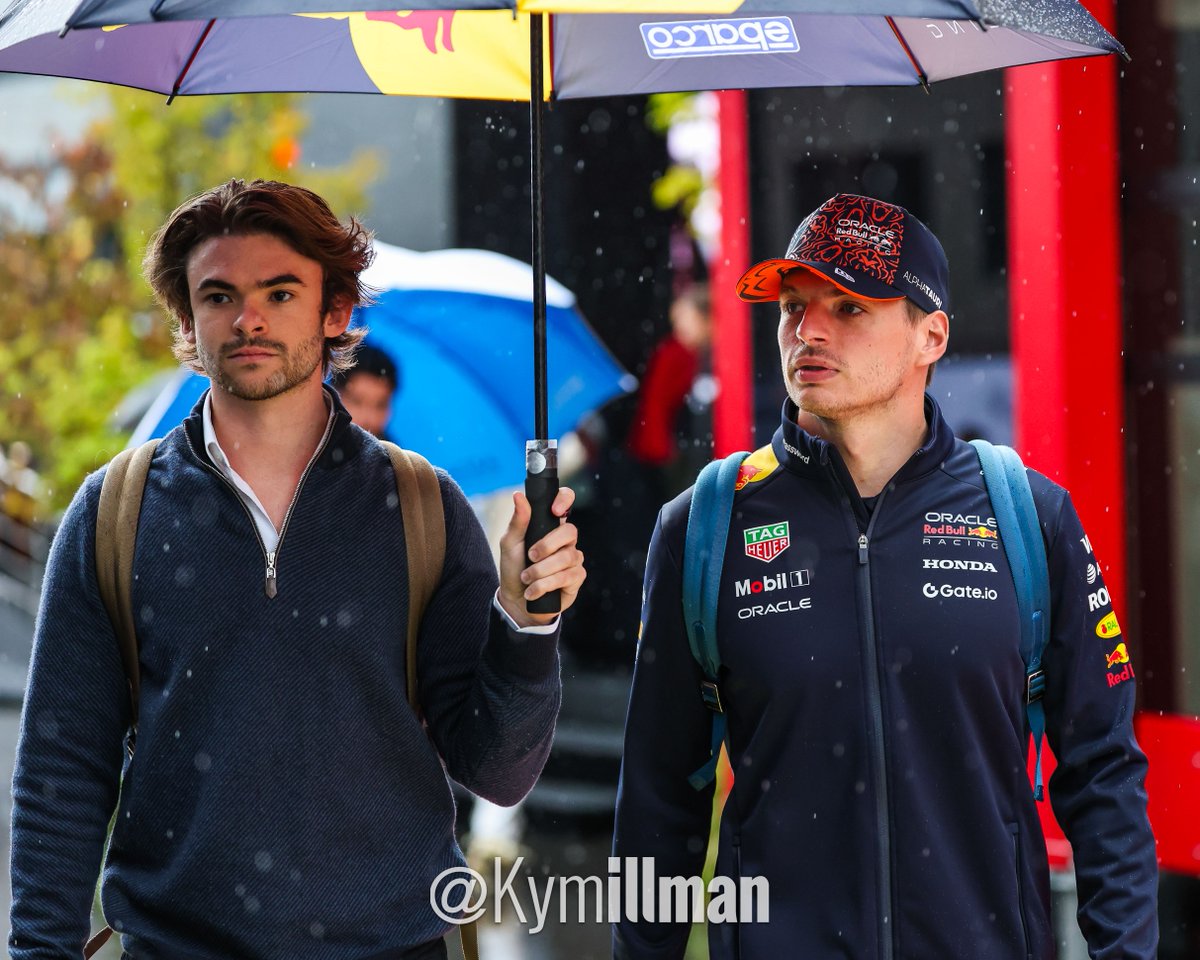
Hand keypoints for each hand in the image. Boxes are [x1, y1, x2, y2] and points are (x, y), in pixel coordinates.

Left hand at [497, 486, 584, 627]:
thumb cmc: (514, 568)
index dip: (565, 500)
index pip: (566, 502)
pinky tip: (534, 591)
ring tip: (526, 578)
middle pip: (570, 531)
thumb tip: (518, 495)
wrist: (516, 600)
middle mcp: (565, 540)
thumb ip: (518, 521)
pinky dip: (545, 585)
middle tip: (531, 556)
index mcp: (550, 525)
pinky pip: (567, 577)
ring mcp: (573, 558)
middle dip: (547, 546)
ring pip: (566, 557)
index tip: (554, 511)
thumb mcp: (510, 543)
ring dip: (541, 570)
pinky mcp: (576, 578)